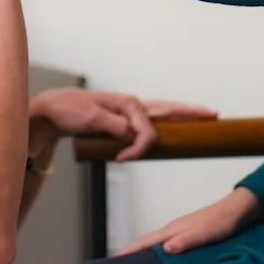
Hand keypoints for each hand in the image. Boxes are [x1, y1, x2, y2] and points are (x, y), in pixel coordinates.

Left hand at [31, 89, 218, 163]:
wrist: (50, 111)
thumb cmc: (67, 111)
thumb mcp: (89, 119)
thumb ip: (114, 126)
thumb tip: (133, 134)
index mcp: (126, 104)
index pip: (146, 129)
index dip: (140, 147)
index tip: (123, 159)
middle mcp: (131, 105)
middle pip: (167, 108)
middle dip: (189, 112)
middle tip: (213, 114)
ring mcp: (128, 111)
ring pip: (161, 113)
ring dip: (180, 115)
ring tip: (201, 115)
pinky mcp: (122, 118)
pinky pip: (149, 120)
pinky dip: (163, 122)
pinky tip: (174, 122)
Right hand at [119, 187, 259, 254]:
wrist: (238, 210)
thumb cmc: (222, 221)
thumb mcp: (204, 233)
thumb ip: (185, 241)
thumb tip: (165, 249)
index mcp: (173, 229)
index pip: (145, 241)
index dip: (129, 251)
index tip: (114, 260)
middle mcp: (173, 230)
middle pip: (146, 242)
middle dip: (131, 253)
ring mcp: (180, 231)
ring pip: (156, 244)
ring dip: (144, 254)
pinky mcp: (188, 235)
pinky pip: (167, 245)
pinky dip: (158, 253)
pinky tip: (161, 261)